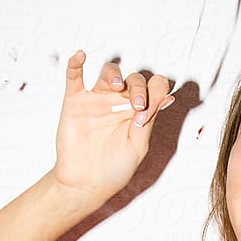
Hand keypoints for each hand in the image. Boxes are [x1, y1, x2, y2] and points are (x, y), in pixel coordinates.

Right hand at [50, 51, 175, 206]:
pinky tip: (80, 56)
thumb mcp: (138, 146)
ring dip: (115, 74)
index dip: (156, 94)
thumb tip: (166, 97)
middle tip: (138, 107)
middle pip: (134, 78)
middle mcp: (119, 102)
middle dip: (140, 88)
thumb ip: (148, 120)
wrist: (85, 184)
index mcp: (138, 111)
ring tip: (117, 86)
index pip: (154, 88)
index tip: (148, 113)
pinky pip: (74, 77)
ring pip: (109, 72)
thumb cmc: (113, 168)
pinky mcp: (75, 102)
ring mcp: (97, 100)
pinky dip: (75, 64)